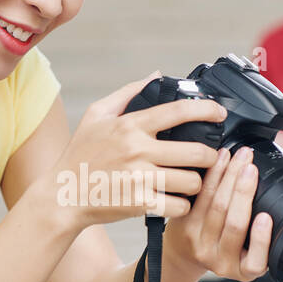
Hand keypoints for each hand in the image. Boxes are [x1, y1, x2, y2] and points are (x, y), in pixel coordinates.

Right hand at [48, 71, 226, 229]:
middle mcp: (137, 151)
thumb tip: (157, 76)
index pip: (177, 111)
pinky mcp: (140, 204)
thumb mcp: (97, 115)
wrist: (63, 195)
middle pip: (195, 152)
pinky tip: (177, 200)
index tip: (220, 113)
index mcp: (130, 126)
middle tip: (209, 158)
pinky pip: (179, 206)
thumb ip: (128, 93)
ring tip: (191, 181)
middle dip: (210, 156)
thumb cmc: (81, 154)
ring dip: (198, 183)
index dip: (206, 110)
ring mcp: (140, 179)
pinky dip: (183, 205)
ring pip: (192, 182)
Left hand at [162, 145, 272, 281]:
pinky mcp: (186, 227)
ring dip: (230, 176)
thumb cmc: (228, 249)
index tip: (266, 217)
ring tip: (241, 156)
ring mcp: (201, 244)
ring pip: (217, 206)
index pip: (256, 260)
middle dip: (245, 192)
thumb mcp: (249, 254)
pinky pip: (201, 197)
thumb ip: (263, 237)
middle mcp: (222, 261)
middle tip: (252, 167)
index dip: (261, 239)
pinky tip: (222, 159)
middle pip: (234, 224)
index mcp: (245, 270)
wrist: (185, 256)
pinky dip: (214, 174)